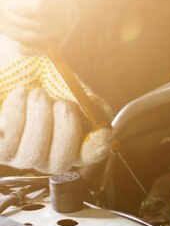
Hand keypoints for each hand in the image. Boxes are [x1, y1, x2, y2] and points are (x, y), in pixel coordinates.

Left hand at [0, 35, 111, 173]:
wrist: (13, 62)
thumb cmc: (39, 74)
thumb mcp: (70, 84)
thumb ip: (89, 103)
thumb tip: (103, 123)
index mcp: (72, 141)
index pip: (87, 156)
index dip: (96, 149)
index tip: (103, 134)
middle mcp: (47, 154)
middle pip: (60, 163)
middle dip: (65, 131)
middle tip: (62, 103)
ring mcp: (21, 155)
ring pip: (34, 155)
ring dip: (39, 119)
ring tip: (37, 93)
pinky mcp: (0, 150)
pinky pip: (8, 145)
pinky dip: (17, 115)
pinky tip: (20, 96)